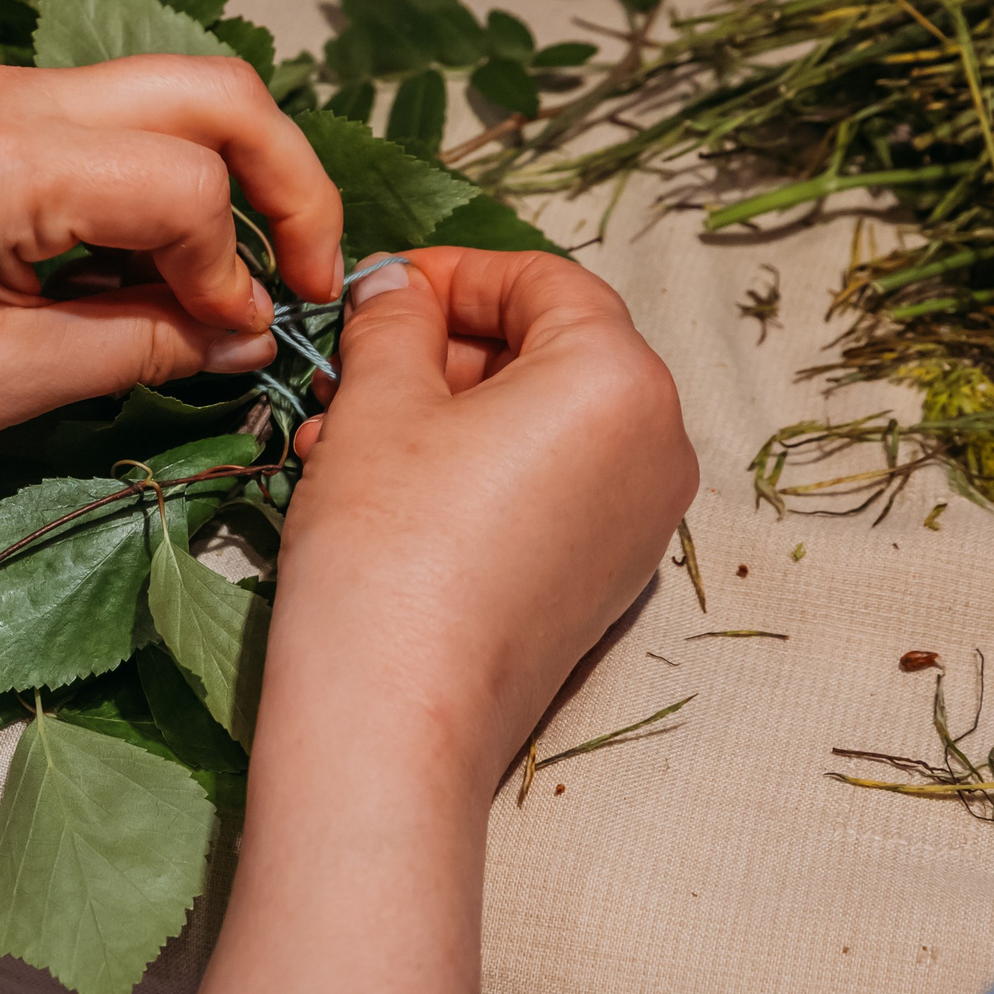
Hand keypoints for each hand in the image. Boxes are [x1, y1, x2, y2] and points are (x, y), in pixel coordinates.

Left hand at [0, 55, 337, 629]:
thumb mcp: (1, 387)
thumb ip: (141, 346)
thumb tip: (250, 335)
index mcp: (3, 155)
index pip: (190, 184)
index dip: (239, 270)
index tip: (242, 346)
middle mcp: (5, 94)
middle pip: (209, 92)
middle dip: (284, 181)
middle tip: (314, 279)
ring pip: (168, 95)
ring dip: (227, 176)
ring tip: (244, 281)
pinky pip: (109, 124)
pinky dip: (163, 181)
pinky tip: (166, 267)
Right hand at [158, 246, 692, 993]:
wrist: (398, 719)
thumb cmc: (387, 541)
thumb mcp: (377, 402)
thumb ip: (395, 321)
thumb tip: (398, 285)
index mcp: (620, 379)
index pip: (541, 283)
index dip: (449, 274)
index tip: (373, 290)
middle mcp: (658, 446)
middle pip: (546, 355)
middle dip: (435, 354)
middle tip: (342, 374)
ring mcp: (639, 523)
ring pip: (535, 428)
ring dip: (437, 416)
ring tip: (335, 441)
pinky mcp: (604, 584)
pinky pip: (542, 492)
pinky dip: (467, 474)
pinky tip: (377, 494)